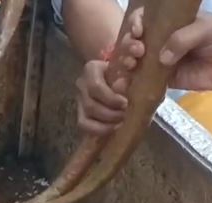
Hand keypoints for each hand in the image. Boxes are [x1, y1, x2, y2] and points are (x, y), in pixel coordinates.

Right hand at [74, 18, 143, 135]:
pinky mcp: (81, 113)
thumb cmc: (128, 69)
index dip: (111, 98)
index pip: (95, 86)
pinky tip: (114, 128)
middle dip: (111, 113)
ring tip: (123, 121)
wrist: (120, 74)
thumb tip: (126, 80)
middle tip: (128, 114)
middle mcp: (82, 84)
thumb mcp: (132, 63)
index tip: (127, 103)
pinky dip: (99, 130)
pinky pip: (84, 125)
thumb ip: (130, 66)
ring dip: (108, 122)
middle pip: (91, 104)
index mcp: (91, 68)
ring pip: (87, 116)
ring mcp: (80, 100)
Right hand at [120, 10, 211, 100]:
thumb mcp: (207, 28)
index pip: (146, 18)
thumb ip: (182, 38)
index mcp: (172, 22)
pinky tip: (124, 83)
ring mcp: (162, 60)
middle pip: (135, 39)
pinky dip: (131, 81)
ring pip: (135, 59)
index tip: (138, 30)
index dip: (136, 23)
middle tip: (138, 51)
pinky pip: (144, 80)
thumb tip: (161, 58)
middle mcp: (164, 39)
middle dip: (129, 43)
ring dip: (127, 60)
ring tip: (132, 64)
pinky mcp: (165, 80)